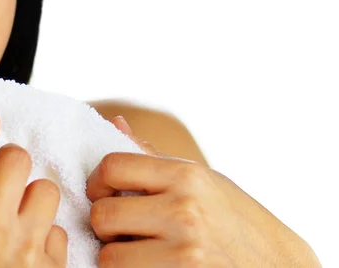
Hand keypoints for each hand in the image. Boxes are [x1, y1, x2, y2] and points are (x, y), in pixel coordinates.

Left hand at [85, 116, 320, 266]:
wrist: (280, 266)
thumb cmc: (233, 218)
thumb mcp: (200, 178)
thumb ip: (152, 156)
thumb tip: (115, 123)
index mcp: (186, 176)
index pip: (112, 167)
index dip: (96, 181)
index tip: (102, 192)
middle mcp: (184, 211)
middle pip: (103, 214)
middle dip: (104, 223)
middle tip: (118, 227)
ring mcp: (184, 253)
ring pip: (109, 257)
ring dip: (114, 256)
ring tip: (134, 250)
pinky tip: (148, 264)